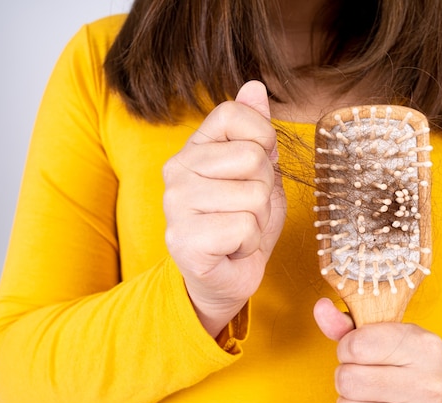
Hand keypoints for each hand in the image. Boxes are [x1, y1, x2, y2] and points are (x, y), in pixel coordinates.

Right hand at [163, 81, 285, 336]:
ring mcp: (176, 204)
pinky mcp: (184, 239)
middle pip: (253, 158)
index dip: (263, 138)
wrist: (226, 277)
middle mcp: (176, 170)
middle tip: (247, 210)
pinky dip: (250, 243)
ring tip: (239, 231)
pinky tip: (232, 249)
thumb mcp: (259, 172)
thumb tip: (255, 85)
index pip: (234, 113)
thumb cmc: (243, 223)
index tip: (259, 166)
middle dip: (265, 190)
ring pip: (254, 195)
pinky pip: (244, 227)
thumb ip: (255, 130)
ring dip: (259, 220)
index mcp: (194, 148)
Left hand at [314, 298, 441, 402]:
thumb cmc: (403, 359)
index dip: (346, 346)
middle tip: (363, 369)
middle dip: (346, 372)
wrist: (438, 396)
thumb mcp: (383, 334)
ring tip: (369, 389)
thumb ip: (348, 323)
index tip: (357, 348)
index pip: (356, 346)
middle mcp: (426, 381)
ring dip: (349, 397)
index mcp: (422, 345)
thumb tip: (320, 307)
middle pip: (347, 379)